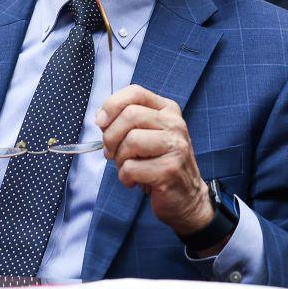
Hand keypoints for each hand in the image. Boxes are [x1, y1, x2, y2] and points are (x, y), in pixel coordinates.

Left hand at [96, 85, 213, 236]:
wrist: (187, 196)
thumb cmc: (158, 162)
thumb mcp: (146, 134)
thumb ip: (126, 121)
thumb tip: (101, 119)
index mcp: (167, 110)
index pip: (136, 92)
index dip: (112, 105)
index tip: (101, 122)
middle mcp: (175, 124)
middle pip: (130, 115)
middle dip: (111, 136)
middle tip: (111, 152)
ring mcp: (175, 146)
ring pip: (131, 141)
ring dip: (119, 159)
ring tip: (127, 167)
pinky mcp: (170, 170)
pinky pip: (131, 168)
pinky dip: (124, 177)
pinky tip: (134, 181)